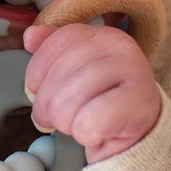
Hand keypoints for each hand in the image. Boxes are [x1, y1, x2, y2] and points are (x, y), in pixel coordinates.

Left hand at [23, 23, 161, 162]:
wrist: (139, 135)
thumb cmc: (101, 102)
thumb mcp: (74, 72)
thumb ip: (51, 50)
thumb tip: (30, 36)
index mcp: (103, 34)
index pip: (58, 41)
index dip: (38, 69)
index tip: (35, 89)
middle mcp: (122, 46)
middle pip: (63, 70)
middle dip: (47, 101)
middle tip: (49, 118)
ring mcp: (135, 72)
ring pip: (74, 97)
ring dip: (65, 120)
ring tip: (73, 126)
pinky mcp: (140, 104)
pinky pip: (93, 120)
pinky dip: (85, 134)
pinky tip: (94, 134)